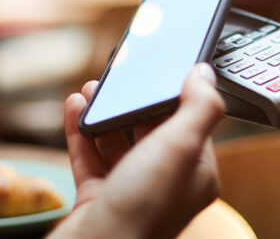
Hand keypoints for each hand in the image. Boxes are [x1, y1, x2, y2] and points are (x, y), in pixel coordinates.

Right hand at [52, 64, 224, 238]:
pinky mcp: (99, 198)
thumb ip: (199, 107)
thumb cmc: (142, 208)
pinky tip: (75, 108)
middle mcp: (165, 184)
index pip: (190, 124)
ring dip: (104, 113)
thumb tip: (205, 74)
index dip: (173, 95)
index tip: (157, 71)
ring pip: (117, 142)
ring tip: (91, 89)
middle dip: (132, 101)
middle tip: (117, 77)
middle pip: (150, 130)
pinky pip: (90, 157)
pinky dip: (82, 131)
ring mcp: (130, 192)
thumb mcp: (180, 147)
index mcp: (195, 175)